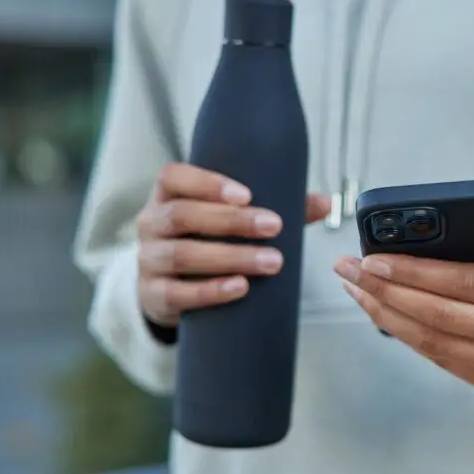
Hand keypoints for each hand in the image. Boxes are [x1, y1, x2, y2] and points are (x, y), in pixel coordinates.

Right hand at [136, 163, 331, 327]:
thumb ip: (276, 206)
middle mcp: (151, 223)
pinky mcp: (152, 296)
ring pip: (181, 255)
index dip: (207, 183)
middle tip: (275, 226)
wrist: (168, 288)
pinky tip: (240, 288)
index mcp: (167, 195)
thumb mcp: (231, 219)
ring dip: (230, 257)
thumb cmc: (206, 241)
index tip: (247, 194)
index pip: (174, 177)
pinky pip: (176, 294)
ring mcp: (147, 260)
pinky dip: (210, 291)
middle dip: (232, 221)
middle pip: (182, 215)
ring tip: (272, 262)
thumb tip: (326, 202)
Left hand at [333, 209, 473, 402]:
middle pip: (440, 314)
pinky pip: (443, 361)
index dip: (414, 272)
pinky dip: (409, 337)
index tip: (375, 258)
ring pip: (435, 342)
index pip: (465, 281)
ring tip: (356, 290)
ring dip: (386, 316)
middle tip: (350, 270)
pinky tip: (384, 315)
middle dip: (387, 290)